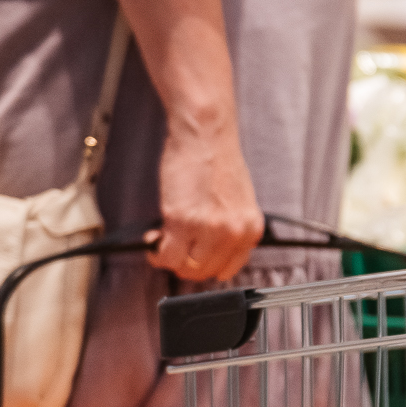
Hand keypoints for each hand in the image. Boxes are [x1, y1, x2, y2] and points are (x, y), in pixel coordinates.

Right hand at [149, 124, 263, 282]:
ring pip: (185, 268)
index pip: (229, 268)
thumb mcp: (238, 201)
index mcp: (251, 229)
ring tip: (162, 242)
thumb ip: (228, 227)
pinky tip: (154, 239)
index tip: (193, 257)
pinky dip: (156, 253)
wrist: (205, 135)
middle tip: (172, 248)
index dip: (206, 265)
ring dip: (169, 259)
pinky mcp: (182, 221)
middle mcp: (234, 233)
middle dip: (185, 264)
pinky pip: (167, 256)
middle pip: (205, 271)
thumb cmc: (217, 160)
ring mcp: (209, 230)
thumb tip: (208, 248)